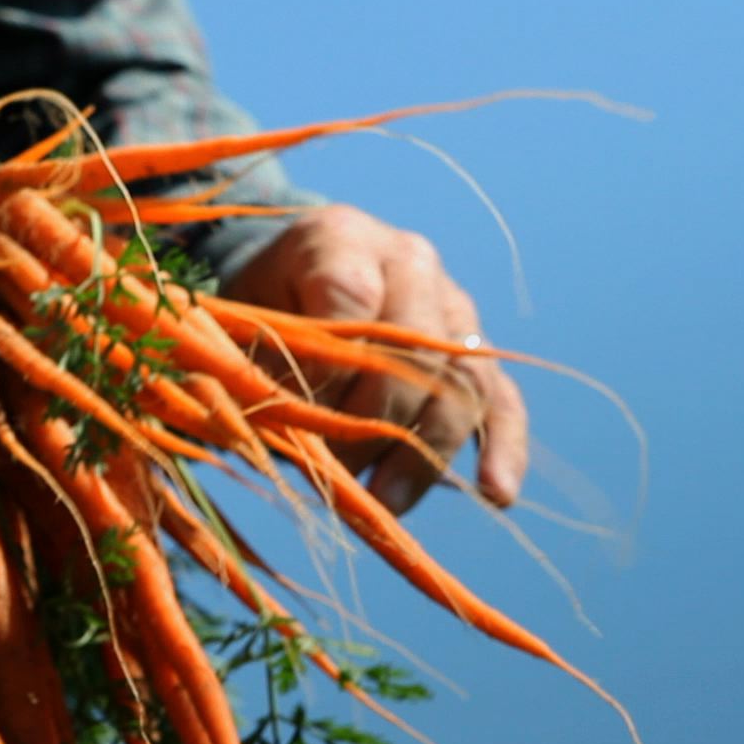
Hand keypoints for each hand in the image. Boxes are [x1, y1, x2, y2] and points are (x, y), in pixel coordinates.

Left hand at [221, 205, 527, 514]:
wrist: (293, 276)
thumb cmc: (260, 303)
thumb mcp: (239, 318)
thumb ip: (254, 364)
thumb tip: (276, 432)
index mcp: (343, 238)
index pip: (351, 298)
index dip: (326, 367)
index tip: (295, 417)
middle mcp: (410, 263)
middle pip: (416, 347)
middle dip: (374, 422)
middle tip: (331, 474)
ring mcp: (453, 306)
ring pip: (461, 382)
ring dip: (425, 452)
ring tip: (387, 505)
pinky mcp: (477, 353)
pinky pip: (502, 400)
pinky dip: (504, 448)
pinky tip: (497, 495)